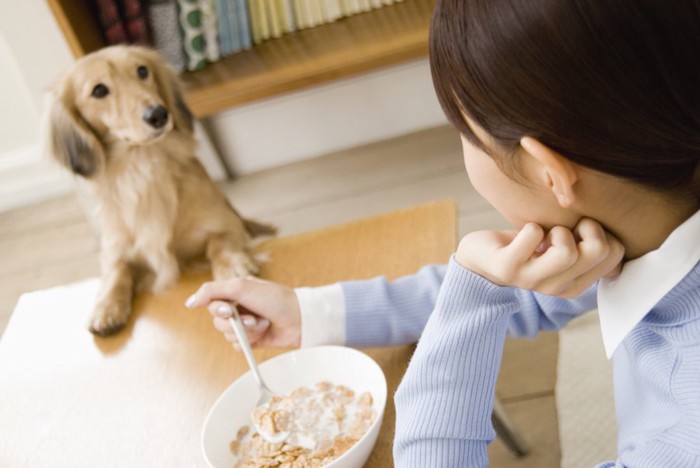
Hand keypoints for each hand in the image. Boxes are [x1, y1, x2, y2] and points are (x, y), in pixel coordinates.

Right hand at [185, 276, 301, 348]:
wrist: (299, 319)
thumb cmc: (275, 299)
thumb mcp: (241, 287)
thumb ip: (212, 291)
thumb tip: (189, 303)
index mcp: (234, 292)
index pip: (210, 302)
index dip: (218, 309)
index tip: (230, 309)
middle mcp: (237, 307)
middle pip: (217, 321)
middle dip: (235, 322)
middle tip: (253, 318)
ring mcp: (244, 324)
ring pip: (227, 335)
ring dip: (246, 331)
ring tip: (262, 324)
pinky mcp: (251, 340)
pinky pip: (237, 346)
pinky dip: (249, 342)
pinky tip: (263, 333)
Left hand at [454, 218, 623, 297]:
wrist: (482, 255)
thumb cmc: (529, 245)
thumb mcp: (565, 245)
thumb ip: (590, 244)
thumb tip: (619, 232)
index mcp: (577, 284)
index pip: (615, 253)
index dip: (602, 231)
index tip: (579, 232)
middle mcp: (558, 288)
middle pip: (597, 250)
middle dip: (585, 226)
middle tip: (562, 229)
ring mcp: (532, 281)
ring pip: (567, 251)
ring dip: (556, 230)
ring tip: (543, 234)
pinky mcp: (508, 269)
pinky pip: (533, 236)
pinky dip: (530, 227)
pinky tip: (523, 236)